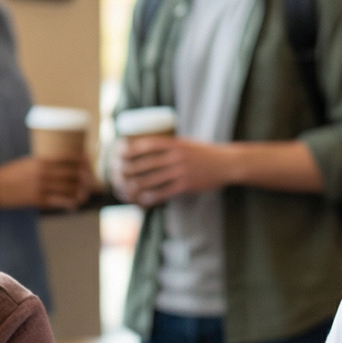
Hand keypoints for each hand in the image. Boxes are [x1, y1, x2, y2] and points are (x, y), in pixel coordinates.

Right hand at [0, 154, 92, 210]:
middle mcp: (43, 172)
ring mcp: (41, 186)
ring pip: (69, 189)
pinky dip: (70, 203)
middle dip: (85, 178)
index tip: (88, 164)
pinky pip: (59, 202)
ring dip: (80, 192)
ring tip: (84, 195)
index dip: (82, 161)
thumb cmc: (10, 174)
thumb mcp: (27, 162)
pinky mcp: (37, 200)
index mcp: (41, 160)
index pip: (68, 158)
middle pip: (73, 174)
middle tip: (91, 182)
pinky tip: (75, 204)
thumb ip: (43, 162)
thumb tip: (59, 164)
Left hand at [111, 136, 232, 206]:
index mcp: (174, 143)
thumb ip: (167, 145)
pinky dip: (150, 196)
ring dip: (135, 186)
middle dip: (127, 169)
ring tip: (124, 189)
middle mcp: (176, 156)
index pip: (146, 144)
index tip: (117, 153)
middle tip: (116, 174)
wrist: (225, 163)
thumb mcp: (185, 143)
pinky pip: (164, 192)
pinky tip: (142, 199)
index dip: (129, 149)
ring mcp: (181, 171)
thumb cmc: (203, 153)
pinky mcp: (186, 185)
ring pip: (151, 179)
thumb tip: (145, 147)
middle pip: (145, 163)